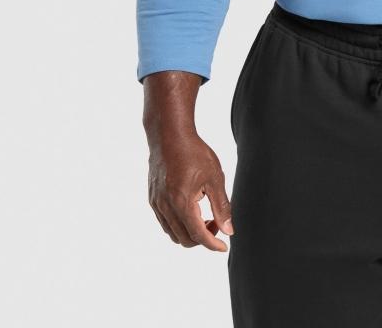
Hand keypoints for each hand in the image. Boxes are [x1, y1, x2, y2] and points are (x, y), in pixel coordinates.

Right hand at [147, 129, 233, 250]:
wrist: (170, 135)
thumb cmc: (194, 152)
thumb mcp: (215, 178)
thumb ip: (222, 206)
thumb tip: (228, 230)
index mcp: (182, 202)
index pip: (198, 235)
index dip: (212, 244)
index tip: (224, 246)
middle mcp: (165, 207)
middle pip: (184, 239)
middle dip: (203, 238)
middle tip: (217, 223)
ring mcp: (156, 204)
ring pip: (173, 233)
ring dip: (190, 232)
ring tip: (206, 216)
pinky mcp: (153, 199)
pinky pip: (165, 223)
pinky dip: (179, 224)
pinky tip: (192, 209)